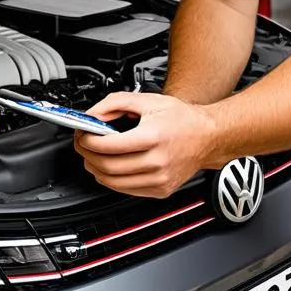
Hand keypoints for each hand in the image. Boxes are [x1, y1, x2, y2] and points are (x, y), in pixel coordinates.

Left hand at [74, 92, 220, 198]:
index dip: (88, 140)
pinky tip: (109, 167)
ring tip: (92, 156)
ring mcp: (159, 179)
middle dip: (87, 155)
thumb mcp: (148, 100)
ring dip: (95, 169)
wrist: (207, 137)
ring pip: (113, 182)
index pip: (109, 145)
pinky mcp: (160, 190)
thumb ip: (116, 103)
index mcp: (153, 137)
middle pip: (108, 166)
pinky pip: (126, 190)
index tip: (82, 133)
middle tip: (82, 143)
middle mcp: (157, 162)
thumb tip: (93, 115)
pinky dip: (111, 180)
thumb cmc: (182, 119)